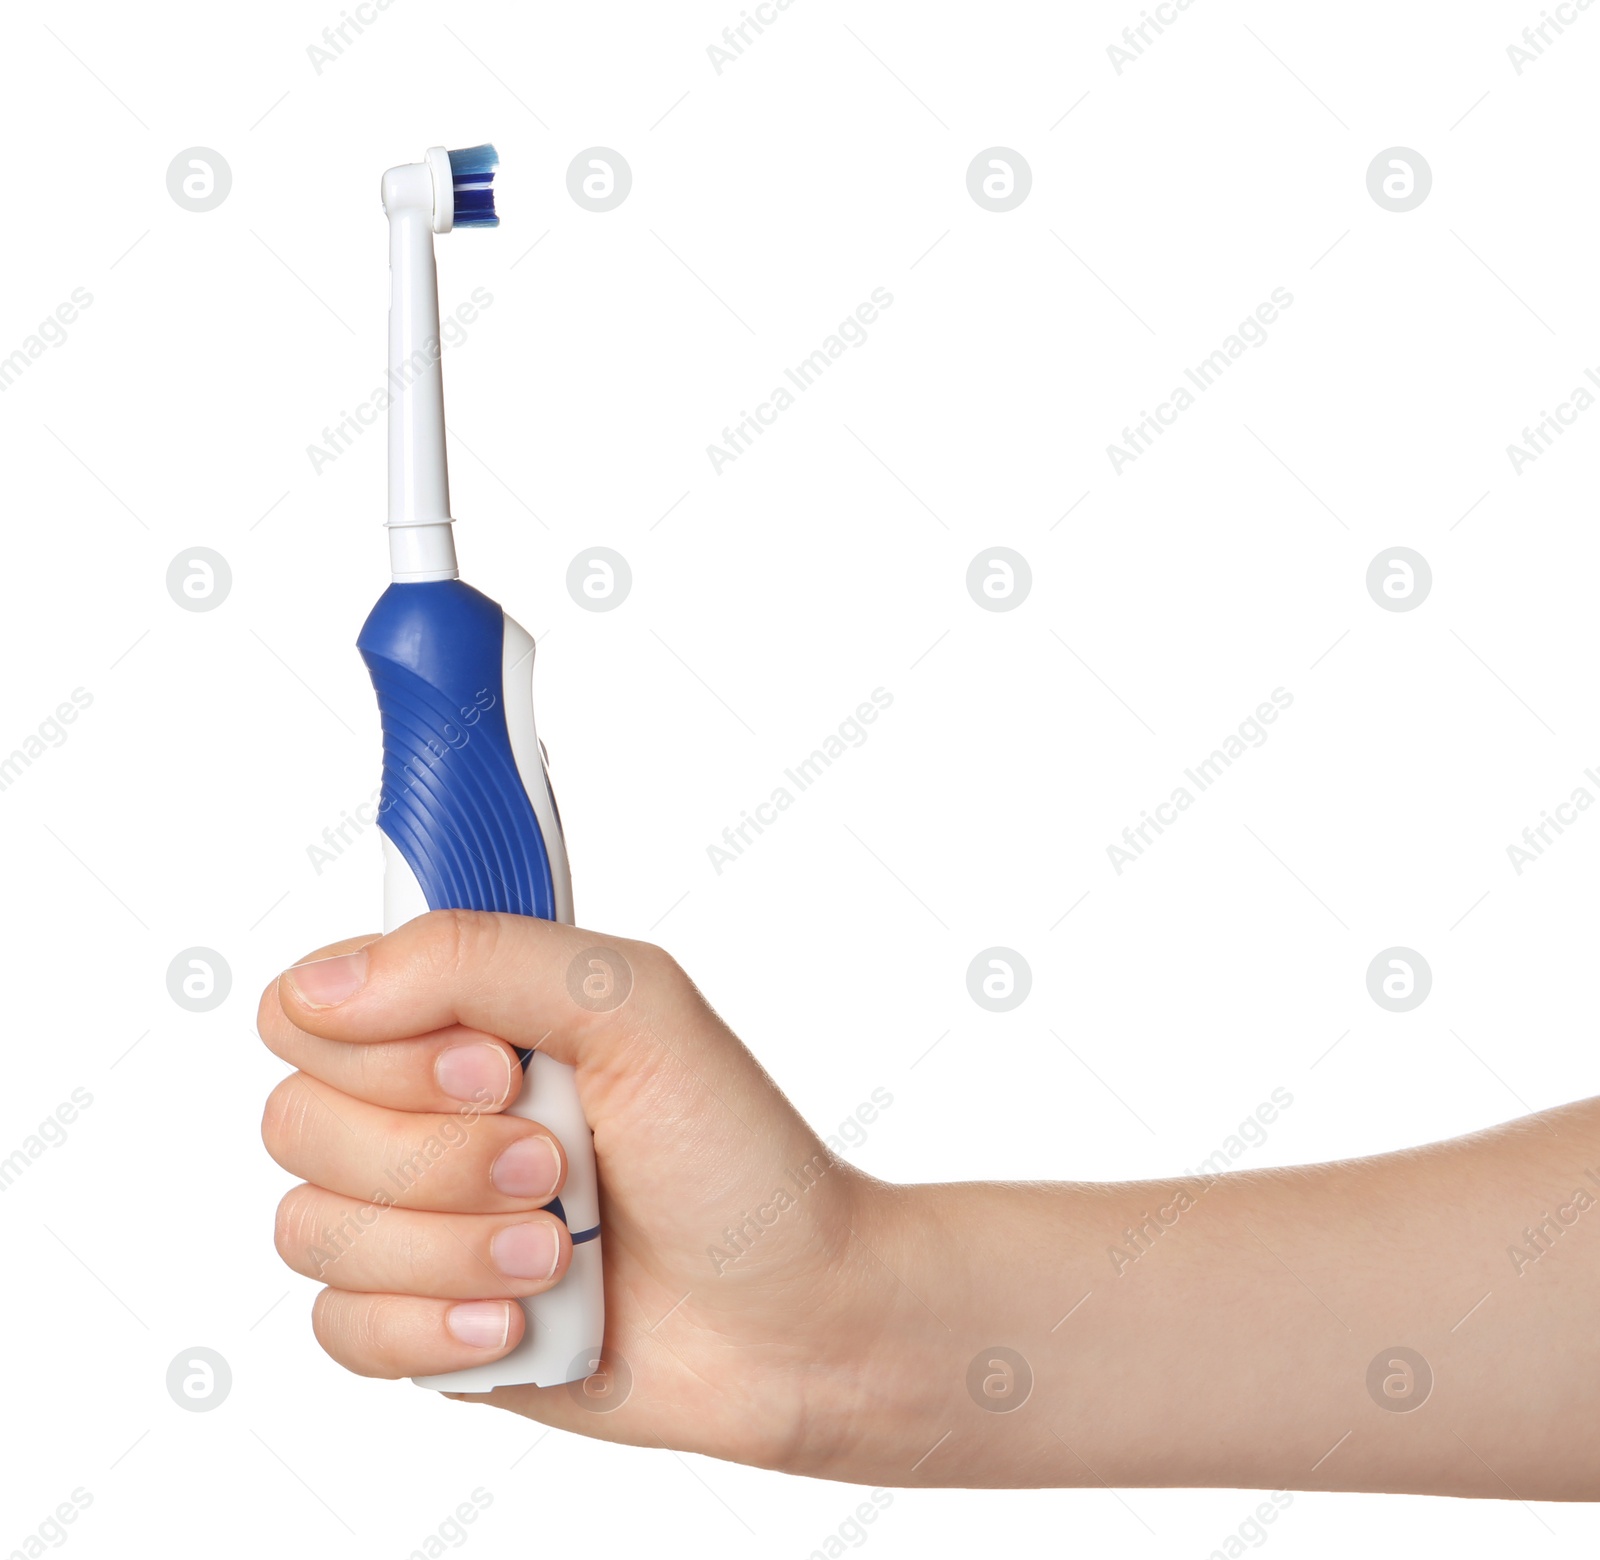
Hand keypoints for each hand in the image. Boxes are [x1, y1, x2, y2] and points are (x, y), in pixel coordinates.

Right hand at [258, 910, 893, 1476]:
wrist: (795, 1316)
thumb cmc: (735, 1155)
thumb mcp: (634, 1007)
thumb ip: (478, 958)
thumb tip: (324, 988)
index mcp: (465, 1019)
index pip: (309, 1005)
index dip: (379, 1045)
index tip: (495, 1069)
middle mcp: (424, 1113)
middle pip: (296, 1122)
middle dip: (438, 1158)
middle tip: (553, 1166)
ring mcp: (417, 1222)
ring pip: (312, 1231)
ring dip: (449, 1248)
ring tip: (558, 1253)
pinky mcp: (421, 1324)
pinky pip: (339, 1329)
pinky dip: (436, 1329)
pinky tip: (521, 1321)